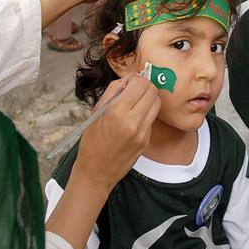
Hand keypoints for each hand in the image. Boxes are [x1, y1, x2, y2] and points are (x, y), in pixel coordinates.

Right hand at [76, 74, 160, 190]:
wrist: (96, 171)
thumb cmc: (92, 140)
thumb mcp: (97, 111)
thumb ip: (114, 90)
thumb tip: (130, 77)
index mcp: (116, 111)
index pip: (140, 83)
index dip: (136, 79)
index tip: (130, 82)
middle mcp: (132, 122)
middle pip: (152, 91)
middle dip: (145, 86)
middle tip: (135, 90)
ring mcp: (142, 133)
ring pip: (156, 104)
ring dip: (148, 99)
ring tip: (136, 103)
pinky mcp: (146, 141)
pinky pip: (152, 119)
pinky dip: (146, 114)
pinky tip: (134, 118)